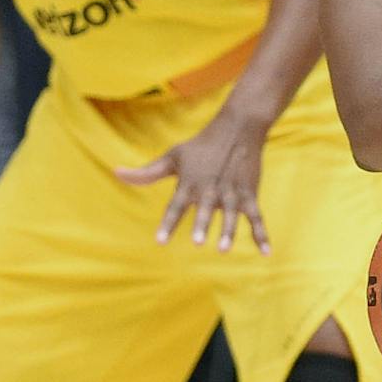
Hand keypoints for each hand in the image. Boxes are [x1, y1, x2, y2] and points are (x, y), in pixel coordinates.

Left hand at [117, 107, 271, 251]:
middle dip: (203, 224)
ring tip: (224, 248)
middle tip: (198, 241)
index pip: (176, 207)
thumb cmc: (201, 146)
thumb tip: (115, 172)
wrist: (238, 128)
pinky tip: (266, 252)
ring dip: (229, 230)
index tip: (160, 241)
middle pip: (205, 210)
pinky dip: (262, 235)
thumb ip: (146, 173)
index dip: (168, 224)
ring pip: (231, 215)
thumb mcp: (172, 157)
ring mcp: (232, 192)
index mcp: (189, 183)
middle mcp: (210, 189)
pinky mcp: (249, 194)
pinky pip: (257, 217)